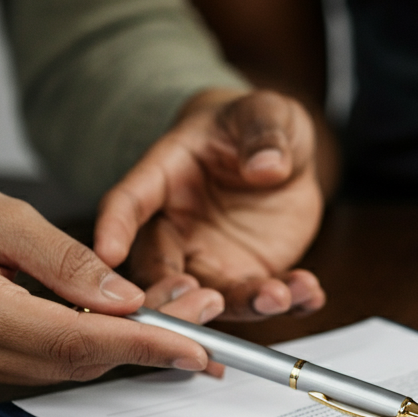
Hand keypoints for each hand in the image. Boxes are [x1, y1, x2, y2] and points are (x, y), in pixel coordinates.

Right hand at [0, 167, 224, 383]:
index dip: (142, 345)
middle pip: (76, 360)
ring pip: (64, 366)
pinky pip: (42, 361)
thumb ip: (66, 260)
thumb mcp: (1, 214)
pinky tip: (125, 318)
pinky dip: (91, 343)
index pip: (74, 340)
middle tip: (202, 310)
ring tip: (176, 307)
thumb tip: (125, 298)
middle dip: (148, 341)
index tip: (195, 347)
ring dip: (125, 343)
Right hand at [94, 88, 325, 320]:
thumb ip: (263, 133)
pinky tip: (309, 296)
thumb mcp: (264, 112)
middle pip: (161, 271)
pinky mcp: (250, 274)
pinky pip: (265, 298)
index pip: (129, 202)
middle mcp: (179, 228)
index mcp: (163, 178)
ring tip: (281, 296)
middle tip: (210, 300)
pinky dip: (289, 303)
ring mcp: (213, 257)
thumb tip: (267, 166)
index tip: (108, 251)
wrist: (279, 151)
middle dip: (180, 294)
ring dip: (245, 304)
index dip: (115, 226)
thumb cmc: (253, 123)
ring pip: (215, 295)